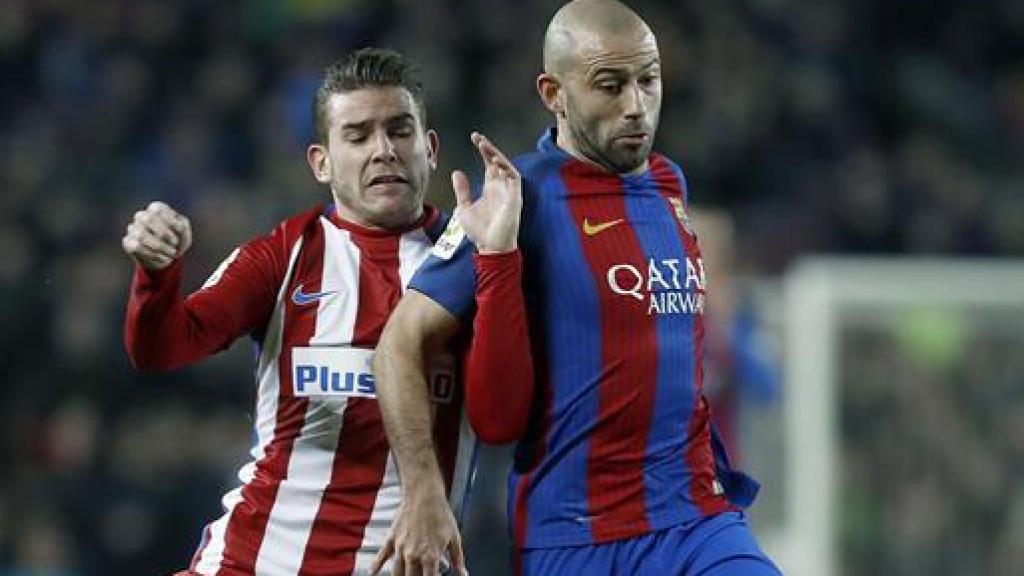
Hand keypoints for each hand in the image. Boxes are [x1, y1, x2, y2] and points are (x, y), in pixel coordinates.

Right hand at [121, 201, 191, 269]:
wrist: (168, 257)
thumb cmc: (177, 240)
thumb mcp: (184, 233)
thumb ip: (181, 227)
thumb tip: (172, 226)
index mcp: (156, 208)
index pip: (158, 209)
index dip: (171, 222)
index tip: (180, 231)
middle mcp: (141, 216)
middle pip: (148, 219)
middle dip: (163, 233)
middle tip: (175, 243)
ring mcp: (132, 229)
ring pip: (141, 235)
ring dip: (160, 247)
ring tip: (171, 253)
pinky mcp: (127, 242)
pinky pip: (137, 247)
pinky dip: (154, 255)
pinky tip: (163, 258)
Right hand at [370, 486, 466, 575]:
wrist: (424, 495)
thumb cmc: (440, 514)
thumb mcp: (455, 537)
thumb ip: (457, 559)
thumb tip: (463, 573)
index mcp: (430, 556)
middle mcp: (413, 555)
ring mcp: (400, 548)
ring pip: (396, 573)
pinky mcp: (391, 540)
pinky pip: (381, 556)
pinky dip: (376, 566)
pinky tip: (372, 573)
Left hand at [452, 132, 520, 253]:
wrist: (491, 247)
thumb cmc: (480, 231)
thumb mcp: (464, 207)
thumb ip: (462, 190)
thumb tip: (456, 172)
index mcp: (491, 188)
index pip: (489, 164)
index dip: (483, 151)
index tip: (475, 138)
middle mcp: (501, 187)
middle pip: (497, 161)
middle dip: (488, 148)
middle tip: (477, 137)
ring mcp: (509, 191)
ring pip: (506, 166)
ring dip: (496, 155)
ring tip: (484, 146)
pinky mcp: (515, 197)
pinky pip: (514, 178)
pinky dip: (506, 168)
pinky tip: (495, 161)